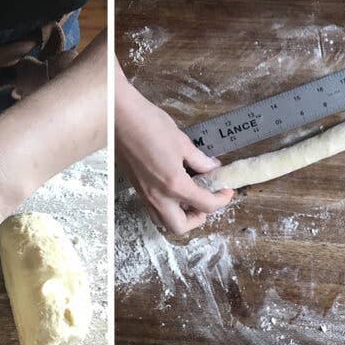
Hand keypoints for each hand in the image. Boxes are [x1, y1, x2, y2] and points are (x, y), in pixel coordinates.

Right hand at [115, 64, 232, 233]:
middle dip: (197, 218)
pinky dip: (167, 207)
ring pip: (163, 221)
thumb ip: (199, 160)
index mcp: (174, 184)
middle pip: (180, 227)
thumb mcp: (181, 142)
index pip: (205, 205)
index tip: (225, 191)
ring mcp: (145, 194)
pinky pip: (154, 208)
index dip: (221, 200)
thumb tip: (212, 167)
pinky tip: (173, 188)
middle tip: (206, 201)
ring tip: (189, 198)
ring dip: (180, 216)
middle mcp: (158, 196)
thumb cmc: (149, 124)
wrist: (119, 117)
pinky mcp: (137, 188)